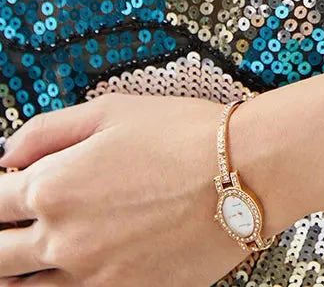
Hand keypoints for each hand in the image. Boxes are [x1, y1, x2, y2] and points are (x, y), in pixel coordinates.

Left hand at [0, 93, 260, 286]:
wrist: (244, 173)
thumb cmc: (184, 135)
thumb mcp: (111, 109)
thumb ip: (48, 130)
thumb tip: (9, 153)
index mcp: (53, 187)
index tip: (5, 188)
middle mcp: (61, 239)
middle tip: (10, 228)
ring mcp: (90, 276)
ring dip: (18, 270)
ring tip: (30, 252)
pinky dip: (58, 284)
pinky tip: (73, 264)